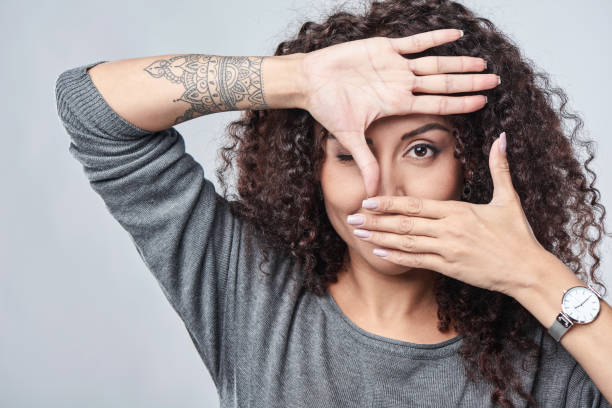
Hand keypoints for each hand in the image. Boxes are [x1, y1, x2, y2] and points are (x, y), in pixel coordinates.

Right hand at [300, 28, 499, 197]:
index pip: (437, 105)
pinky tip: (457, 35)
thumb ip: (365, 162)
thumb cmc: (327, 108)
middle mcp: (401, 85)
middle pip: (443, 83)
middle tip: (496, 81)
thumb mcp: (349, 137)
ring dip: (459, 62)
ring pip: (435, 62)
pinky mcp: (385, 48)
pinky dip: (435, 37)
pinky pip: (415, 41)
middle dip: (470, 83)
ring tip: (482, 63)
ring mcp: (395, 66)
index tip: (484, 104)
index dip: (461, 104)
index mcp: (397, 104)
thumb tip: (372, 196)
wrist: (310, 82)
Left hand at [347, 132, 549, 297]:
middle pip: (405, 224)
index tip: (368, 200)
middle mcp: (449, 230)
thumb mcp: (508, 198)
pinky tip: (379, 252)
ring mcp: (448, 251)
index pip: (416, 205)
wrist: (527, 270)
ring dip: (380, 237)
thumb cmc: (517, 235)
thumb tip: (502, 136)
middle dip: (376, 220)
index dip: (389, 203)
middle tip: (351, 217)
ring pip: (407, 242)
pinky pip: (417, 262)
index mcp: (458, 211)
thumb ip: (499, 166)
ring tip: (358, 233)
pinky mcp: (450, 269)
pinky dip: (397, 257)